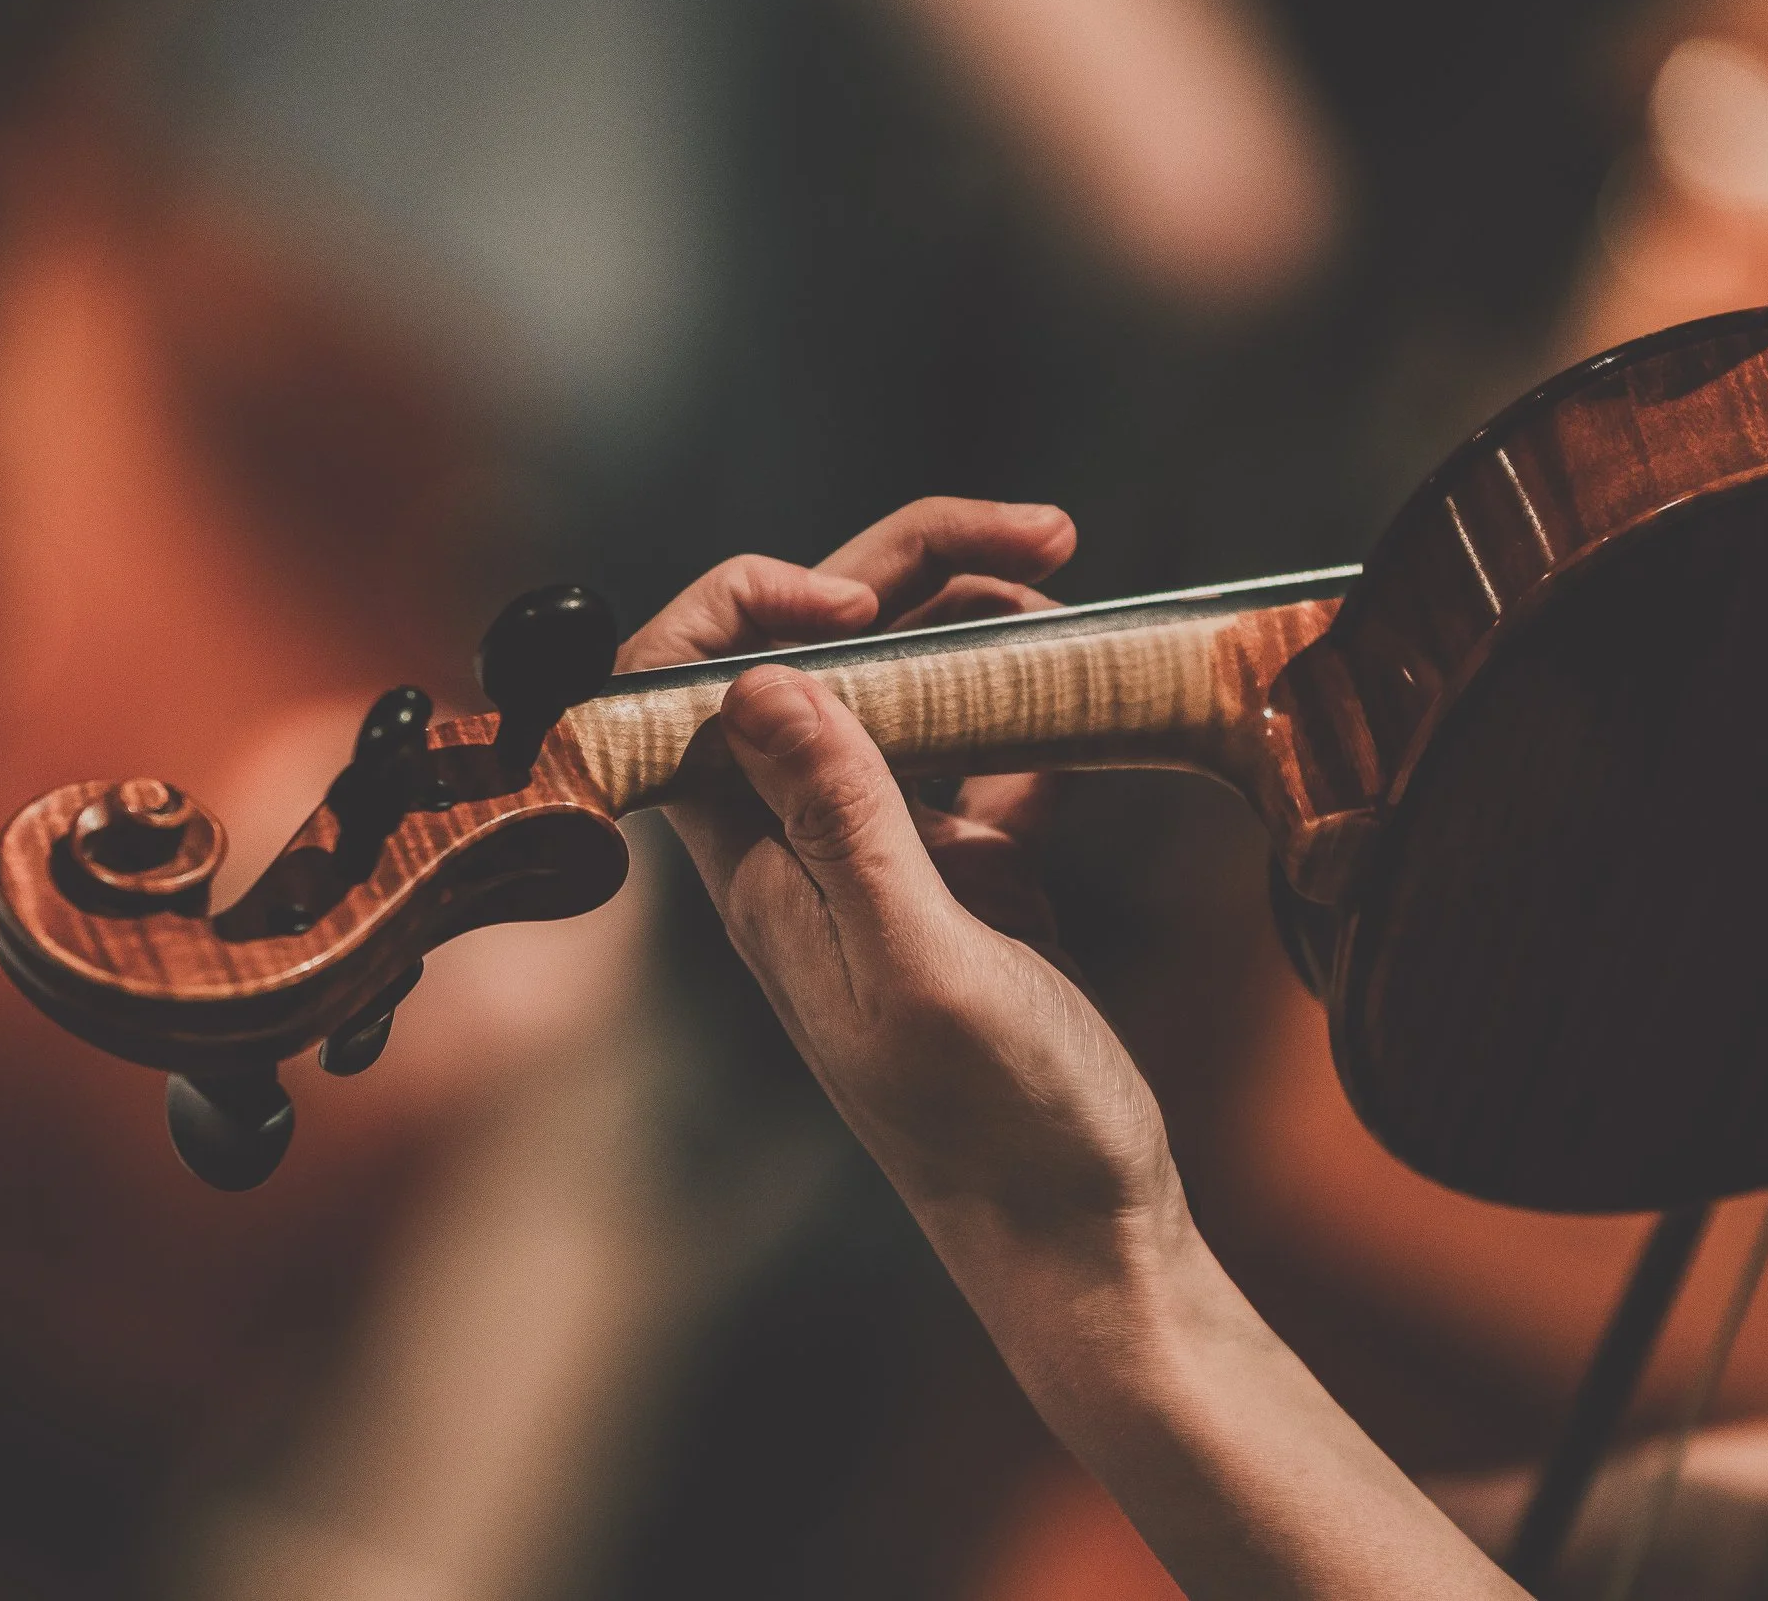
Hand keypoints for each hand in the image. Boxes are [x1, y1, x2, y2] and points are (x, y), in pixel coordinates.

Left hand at [617, 497, 1174, 1238]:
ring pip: (900, 691)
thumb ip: (844, 823)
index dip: (745, 608)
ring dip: (975, 628)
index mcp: (755, 867)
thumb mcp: (922, 967)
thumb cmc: (998, 1126)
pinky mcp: (966, 875)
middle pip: (808, 661)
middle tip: (1041, 537)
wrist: (1080, 1229)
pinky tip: (1087, 699)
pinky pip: (977, 751)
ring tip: (1071, 603)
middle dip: (903, 570)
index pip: (681, 692)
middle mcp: (803, 848)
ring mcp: (884, 857)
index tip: (860, 601)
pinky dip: (1026, 707)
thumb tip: (759, 679)